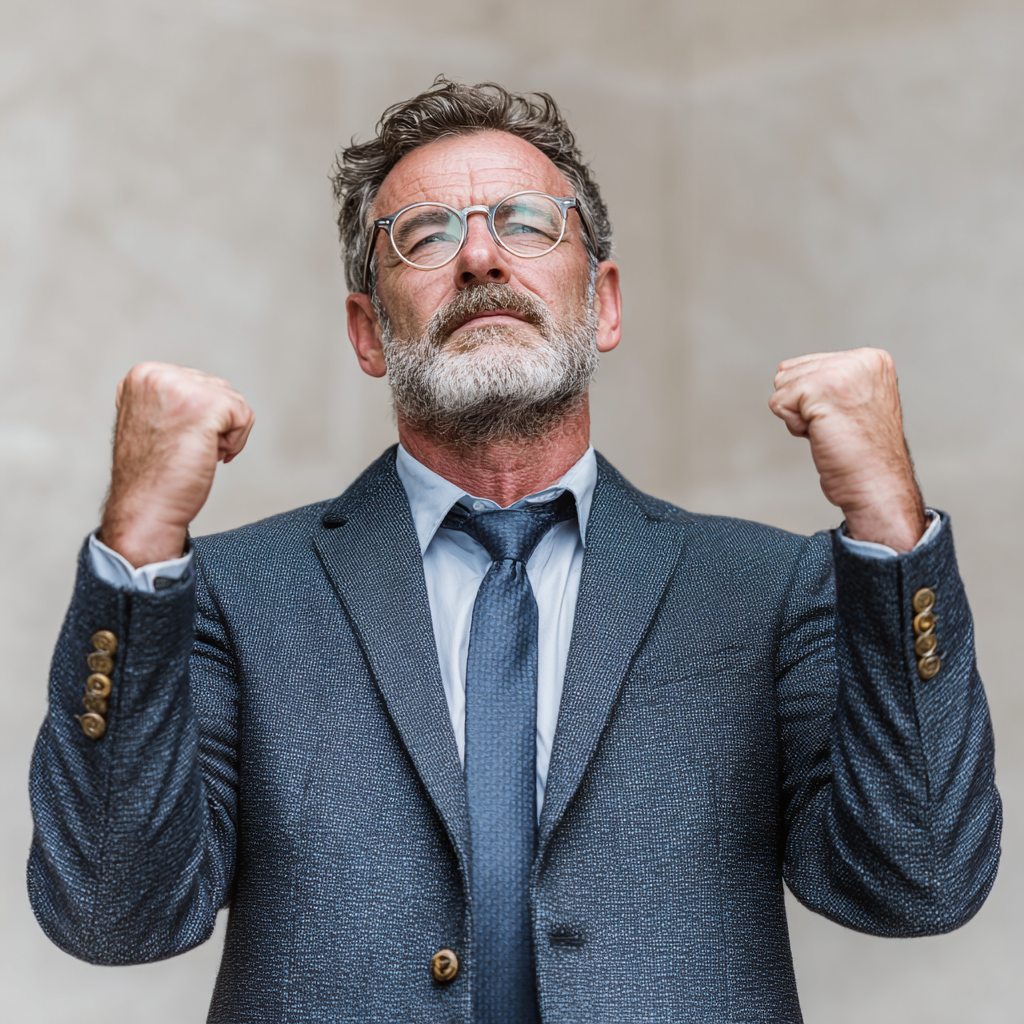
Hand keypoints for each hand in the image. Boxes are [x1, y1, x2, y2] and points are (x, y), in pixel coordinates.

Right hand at [98, 363, 254, 566]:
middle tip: (184, 450)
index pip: (199, 383)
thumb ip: (175, 397)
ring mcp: (181, 386)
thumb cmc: (152, 474)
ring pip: (234, 403)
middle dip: (213, 425)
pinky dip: (236, 443)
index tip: (174, 440)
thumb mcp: (156, 420)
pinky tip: (208, 456)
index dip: (199, 418)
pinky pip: (245, 417)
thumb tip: (208, 390)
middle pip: (219, 389)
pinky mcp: (206, 404)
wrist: (145, 508)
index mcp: (143, 375)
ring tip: (192, 453)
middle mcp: (157, 374)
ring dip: (224, 435)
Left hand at [769, 348, 925, 551]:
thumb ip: (827, 380)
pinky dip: (794, 426)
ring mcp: (841, 372)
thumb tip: (782, 371)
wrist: (877, 485)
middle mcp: (859, 360)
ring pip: (782, 385)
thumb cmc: (864, 455)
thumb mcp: (853, 403)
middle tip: (836, 428)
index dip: (812, 399)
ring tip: (831, 431)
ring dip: (798, 416)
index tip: (843, 419)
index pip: (807, 364)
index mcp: (871, 360)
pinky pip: (778, 402)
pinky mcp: (820, 389)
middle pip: (790, 372)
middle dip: (802, 406)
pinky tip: (822, 436)